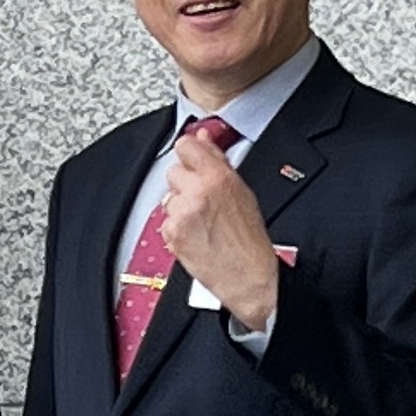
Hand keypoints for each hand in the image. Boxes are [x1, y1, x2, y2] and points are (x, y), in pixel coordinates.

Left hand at [162, 127, 280, 333]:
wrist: (248, 276)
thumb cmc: (250, 239)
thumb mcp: (242, 192)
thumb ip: (218, 162)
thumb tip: (203, 139)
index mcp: (218, 177)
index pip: (186, 145)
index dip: (189, 153)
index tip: (192, 159)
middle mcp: (198, 192)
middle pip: (173, 171)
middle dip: (185, 183)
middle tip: (202, 200)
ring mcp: (182, 213)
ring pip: (168, 197)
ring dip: (180, 206)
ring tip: (202, 221)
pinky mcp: (171, 233)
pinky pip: (165, 220)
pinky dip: (176, 227)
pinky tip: (195, 234)